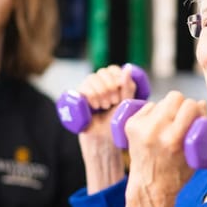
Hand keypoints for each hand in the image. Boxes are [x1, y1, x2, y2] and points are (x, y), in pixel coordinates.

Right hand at [76, 65, 135, 193]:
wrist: (104, 138)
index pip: (112, 69)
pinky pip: (83, 87)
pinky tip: (95, 106)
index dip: (116, 79)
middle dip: (109, 88)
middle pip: (102, 72)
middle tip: (111, 103)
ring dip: (100, 93)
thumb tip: (128, 68)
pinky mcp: (77, 97)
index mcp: (111, 82)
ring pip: (92, 78)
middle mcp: (99, 83)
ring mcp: (87, 89)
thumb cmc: (116, 123)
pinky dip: (91, 95)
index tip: (119, 94)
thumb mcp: (126, 104)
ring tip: (103, 106)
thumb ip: (128, 86)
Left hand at [120, 91, 206, 206]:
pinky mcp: (130, 125)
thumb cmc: (176, 174)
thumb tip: (201, 103)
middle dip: (182, 105)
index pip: (189, 105)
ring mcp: (140, 127)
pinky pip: (148, 106)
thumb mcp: (196, 155)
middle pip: (174, 96)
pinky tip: (156, 124)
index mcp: (173, 139)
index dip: (195, 108)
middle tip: (182, 117)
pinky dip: (154, 112)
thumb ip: (202, 129)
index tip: (196, 115)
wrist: (149, 187)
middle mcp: (154, 131)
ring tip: (169, 124)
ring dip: (167, 109)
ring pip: (161, 101)